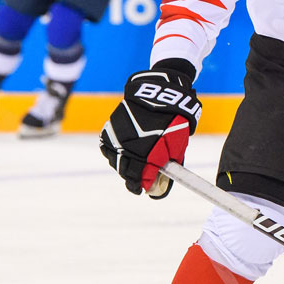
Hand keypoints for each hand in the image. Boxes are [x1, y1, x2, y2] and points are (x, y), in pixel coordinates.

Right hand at [99, 61, 201, 197]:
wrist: (158, 93)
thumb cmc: (173, 120)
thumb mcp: (177, 144)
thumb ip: (168, 163)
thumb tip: (161, 180)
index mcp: (148, 154)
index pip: (140, 178)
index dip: (141, 186)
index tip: (142, 190)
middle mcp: (130, 147)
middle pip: (125, 172)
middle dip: (131, 180)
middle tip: (136, 184)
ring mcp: (118, 138)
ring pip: (114, 160)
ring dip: (121, 166)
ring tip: (129, 168)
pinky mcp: (110, 128)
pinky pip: (107, 147)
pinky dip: (113, 152)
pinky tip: (121, 153)